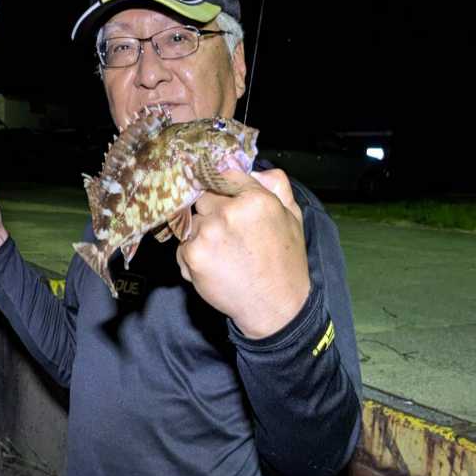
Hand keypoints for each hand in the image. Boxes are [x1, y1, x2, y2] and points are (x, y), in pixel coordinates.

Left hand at [176, 168, 310, 337]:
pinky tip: (214, 268)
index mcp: (255, 198)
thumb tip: (251, 168)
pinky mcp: (193, 254)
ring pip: (191, 222)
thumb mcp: (292, 216)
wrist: (276, 308)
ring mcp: (208, 232)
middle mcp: (229, 211)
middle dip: (212, 213)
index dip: (222, 188)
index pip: (224, 175)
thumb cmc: (285, 262)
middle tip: (228, 236)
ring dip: (201, 235)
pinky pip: (182, 246)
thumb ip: (276, 185)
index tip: (222, 199)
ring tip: (223, 255)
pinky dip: (193, 257)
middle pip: (203, 198)